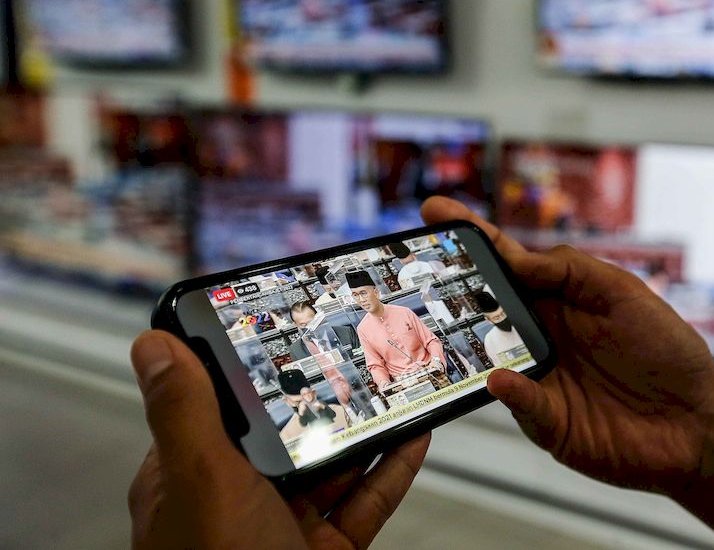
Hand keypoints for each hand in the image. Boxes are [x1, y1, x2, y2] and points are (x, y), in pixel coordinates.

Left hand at [129, 331, 428, 548]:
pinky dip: (391, 471)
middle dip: (326, 397)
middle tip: (360, 353)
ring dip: (366, 428)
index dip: (251, 369)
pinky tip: (411, 440)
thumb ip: (188, 414)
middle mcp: (235, 503)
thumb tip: (155, 344)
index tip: (286, 331)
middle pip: (286, 435)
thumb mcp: (204, 483)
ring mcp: (283, 530)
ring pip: (332, 467)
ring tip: (395, 386)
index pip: (217, 408)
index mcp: (190, 481)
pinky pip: (365, 503)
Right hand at [421, 197, 713, 495]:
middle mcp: (542, 335)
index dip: (473, 236)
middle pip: (484, 307)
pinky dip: (509, 390)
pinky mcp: (547, 420)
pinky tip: (501, 378)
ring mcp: (540, 378)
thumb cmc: (669, 353)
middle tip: (416, 271)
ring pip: (488, 356)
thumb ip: (571, 271)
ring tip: (438, 320)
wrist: (698, 425)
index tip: (435, 211)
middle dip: (448, 288)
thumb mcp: (625, 294)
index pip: (508, 262)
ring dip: (465, 340)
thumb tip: (515, 257)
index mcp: (560, 299)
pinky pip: (519, 403)